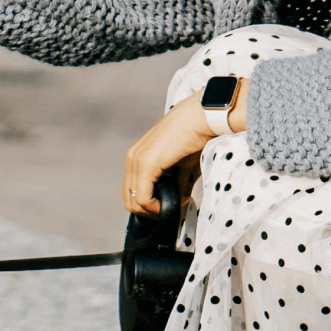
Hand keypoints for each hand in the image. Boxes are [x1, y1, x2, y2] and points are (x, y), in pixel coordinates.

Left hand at [122, 93, 216, 216]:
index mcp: (138, 156)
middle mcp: (132, 158)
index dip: (149, 205)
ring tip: (174, 206)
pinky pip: (142, 198)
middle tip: (170, 211)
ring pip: (133, 202)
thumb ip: (176, 185)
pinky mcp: (146, 164)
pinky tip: (174, 202)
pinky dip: (157, 207)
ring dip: (154, 210)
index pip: (132, 191)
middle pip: (129, 199)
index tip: (169, 207)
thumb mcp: (183, 166)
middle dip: (150, 212)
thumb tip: (176, 203)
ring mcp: (137, 161)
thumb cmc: (195, 137)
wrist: (201, 118)